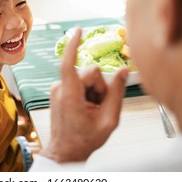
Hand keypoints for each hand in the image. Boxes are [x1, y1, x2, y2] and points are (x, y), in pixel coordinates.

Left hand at [40, 27, 128, 162]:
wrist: (66, 151)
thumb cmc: (84, 139)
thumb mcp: (109, 119)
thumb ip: (117, 93)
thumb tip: (123, 71)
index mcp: (70, 95)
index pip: (68, 63)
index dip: (73, 45)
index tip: (79, 30)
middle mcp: (60, 88)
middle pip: (90, 72)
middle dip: (100, 86)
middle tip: (99, 107)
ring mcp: (58, 89)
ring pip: (85, 77)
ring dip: (93, 90)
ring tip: (91, 109)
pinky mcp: (59, 90)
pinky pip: (78, 82)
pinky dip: (86, 92)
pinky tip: (85, 107)